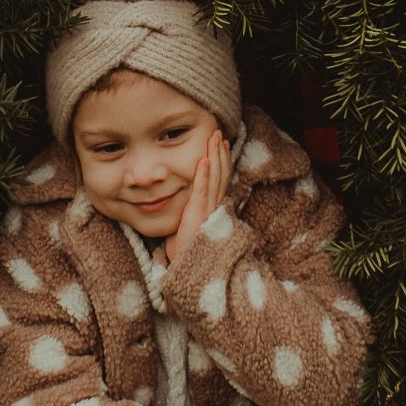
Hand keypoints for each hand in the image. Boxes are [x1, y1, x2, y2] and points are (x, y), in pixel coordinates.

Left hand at [164, 131, 233, 264]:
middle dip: (220, 152)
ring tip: (214, 138)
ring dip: (215, 156)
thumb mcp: (188, 228)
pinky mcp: (199, 214)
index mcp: (213, 208)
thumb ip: (189, 215)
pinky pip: (202, 190)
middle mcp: (215, 206)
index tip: (222, 145)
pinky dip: (203, 174)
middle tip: (219, 134)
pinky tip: (204, 160)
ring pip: (215, 178)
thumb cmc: (187, 252)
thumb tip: (182, 206)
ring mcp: (209, 209)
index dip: (223, 161)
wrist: (190, 271)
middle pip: (221, 174)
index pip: (221, 180)